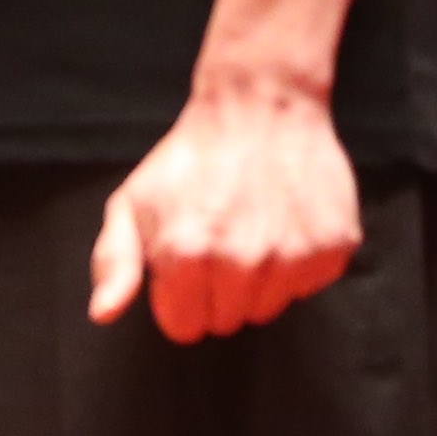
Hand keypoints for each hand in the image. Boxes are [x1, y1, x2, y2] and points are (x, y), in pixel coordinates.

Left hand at [92, 75, 361, 340]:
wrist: (262, 108)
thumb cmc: (191, 158)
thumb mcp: (132, 201)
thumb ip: (114, 262)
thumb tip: (103, 314)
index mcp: (185, 254)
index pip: (184, 327)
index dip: (180, 298)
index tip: (185, 265)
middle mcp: (241, 261)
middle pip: (227, 321)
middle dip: (216, 291)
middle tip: (219, 239)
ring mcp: (293, 256)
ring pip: (267, 309)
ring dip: (257, 281)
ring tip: (251, 229)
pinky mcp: (333, 247)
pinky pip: (307, 287)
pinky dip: (296, 264)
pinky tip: (283, 224)